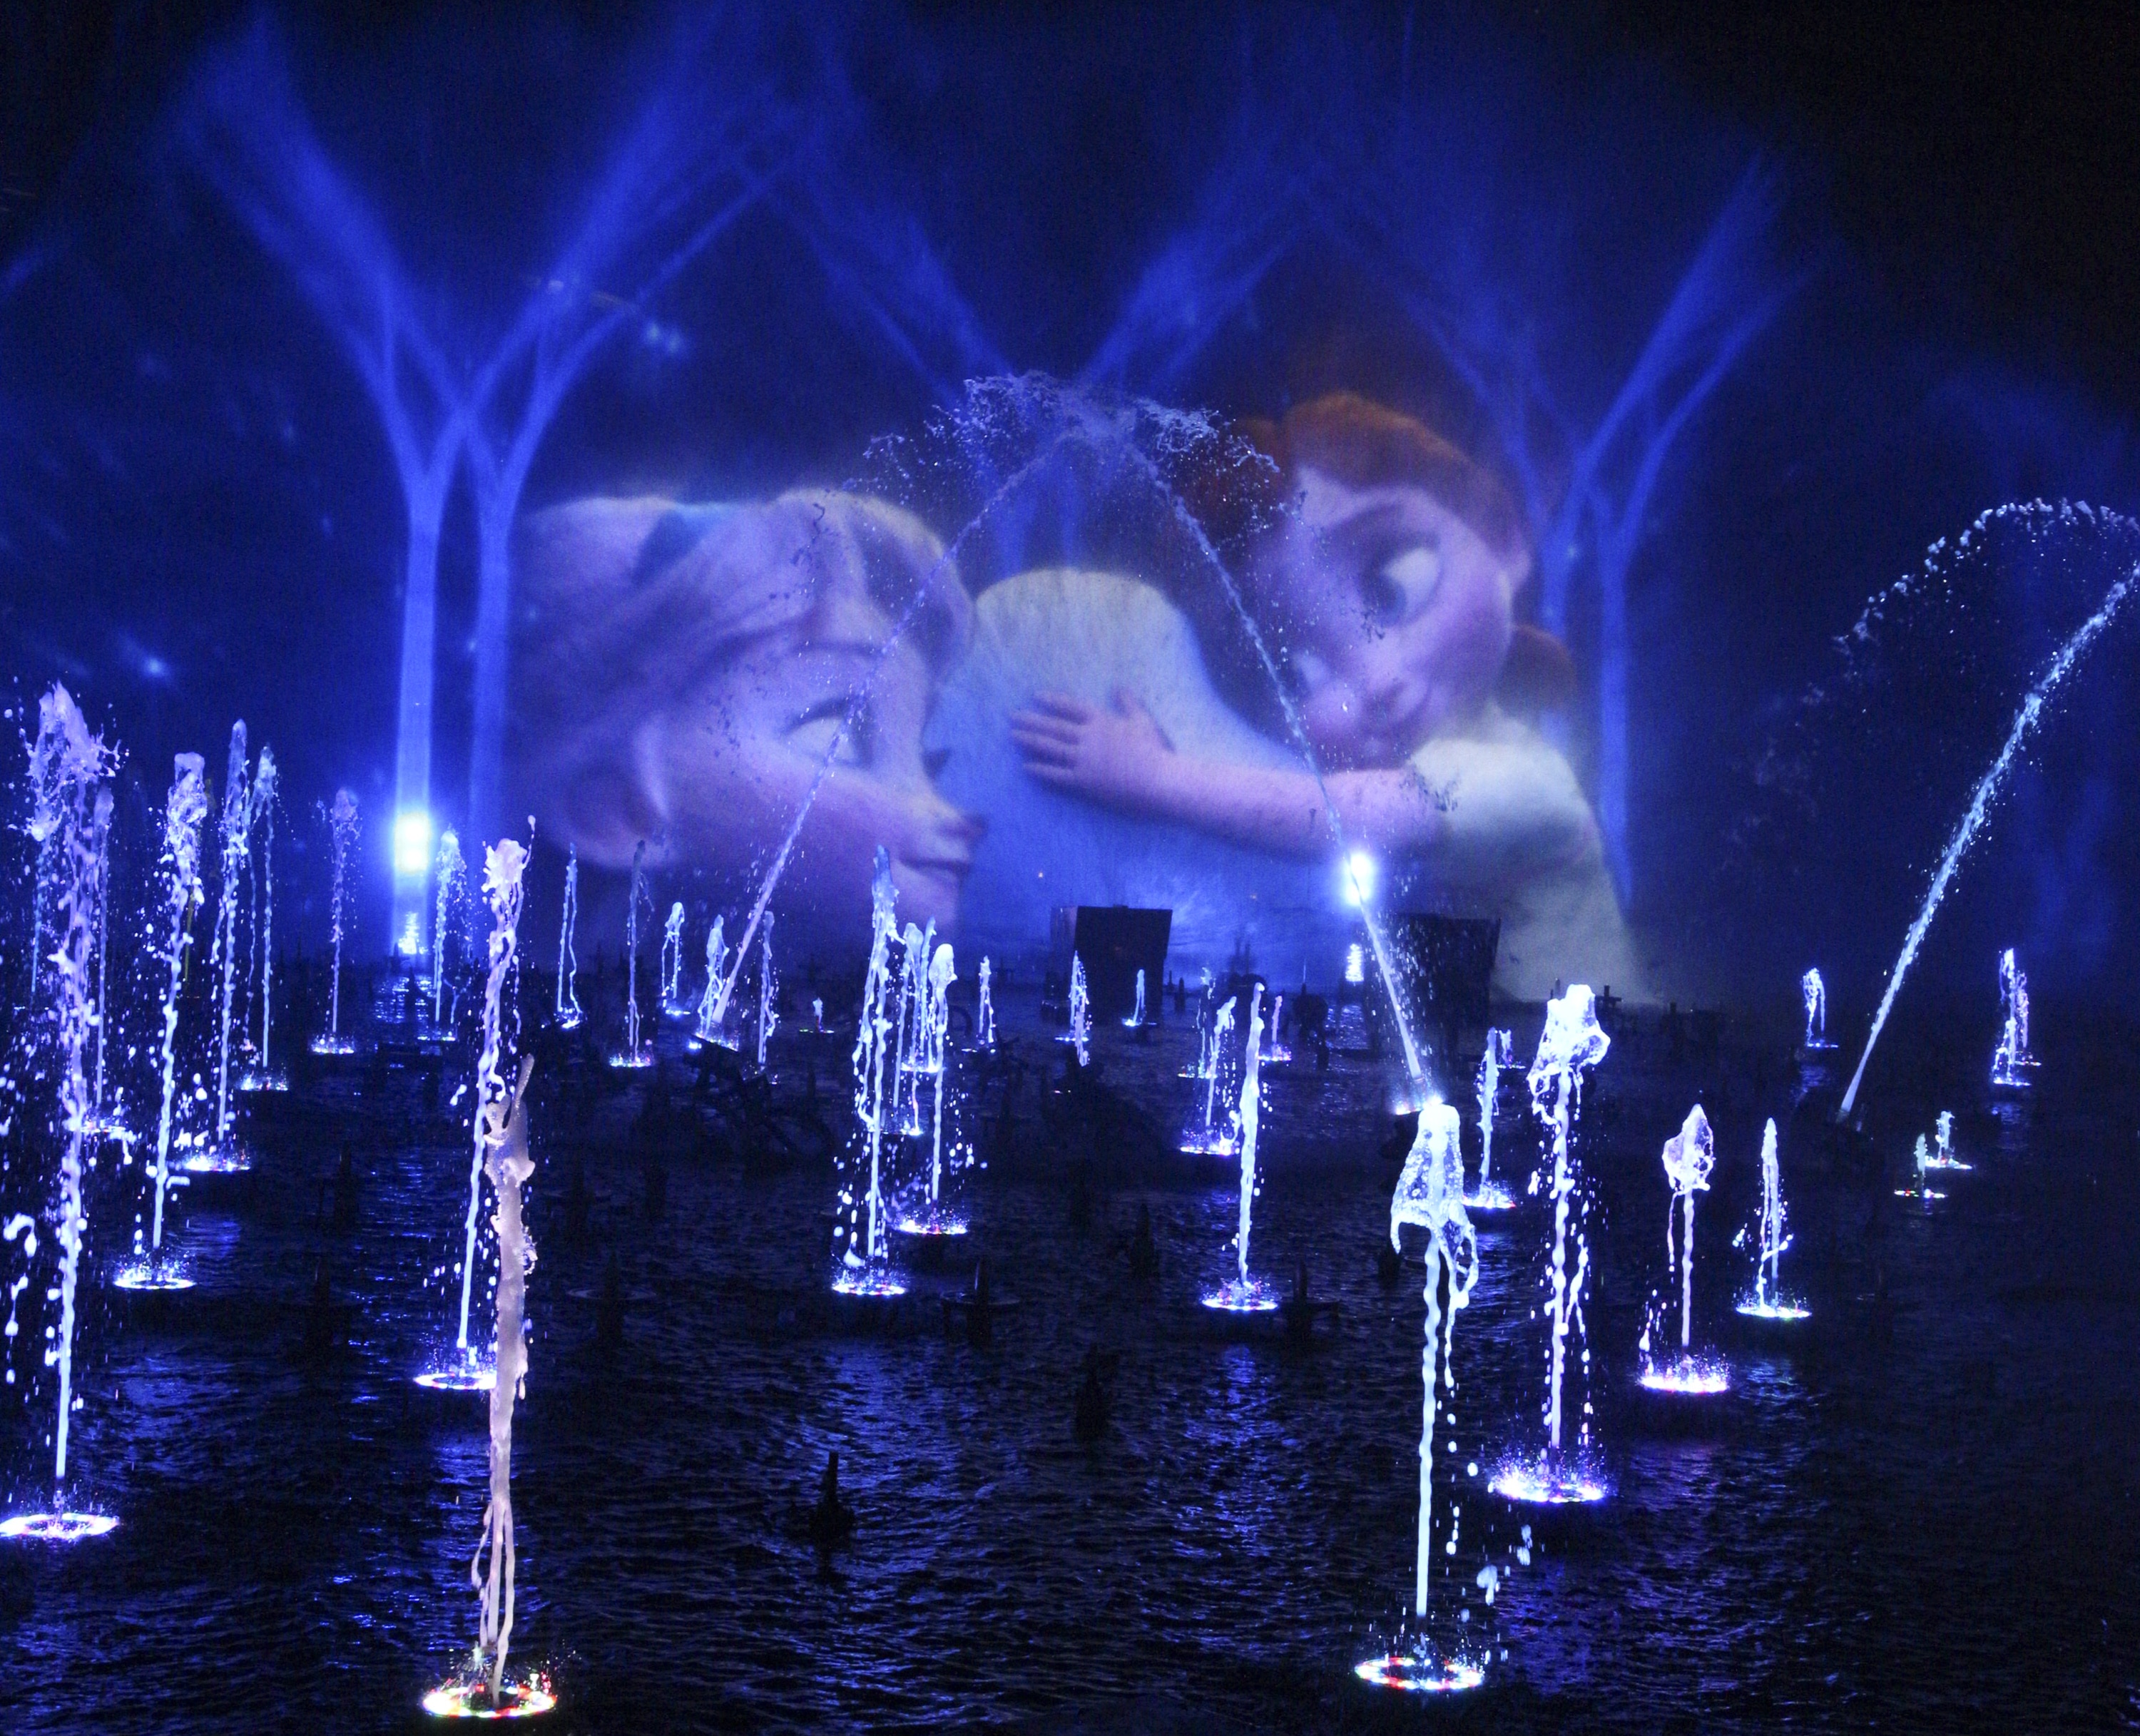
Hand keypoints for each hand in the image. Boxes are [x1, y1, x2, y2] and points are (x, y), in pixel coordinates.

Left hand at [1011, 689, 1175, 812]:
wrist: (1158, 778)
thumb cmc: (1153, 749)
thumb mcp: (1141, 720)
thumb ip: (1128, 703)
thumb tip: (1119, 686)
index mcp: (1102, 721)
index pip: (1071, 707)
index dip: (1053, 701)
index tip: (1036, 696)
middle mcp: (1088, 737)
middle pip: (1054, 726)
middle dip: (1032, 721)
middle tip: (1012, 716)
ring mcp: (1084, 759)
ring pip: (1051, 748)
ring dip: (1030, 741)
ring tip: (1013, 736)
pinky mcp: (1084, 781)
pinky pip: (1057, 775)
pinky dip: (1040, 771)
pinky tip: (1026, 767)